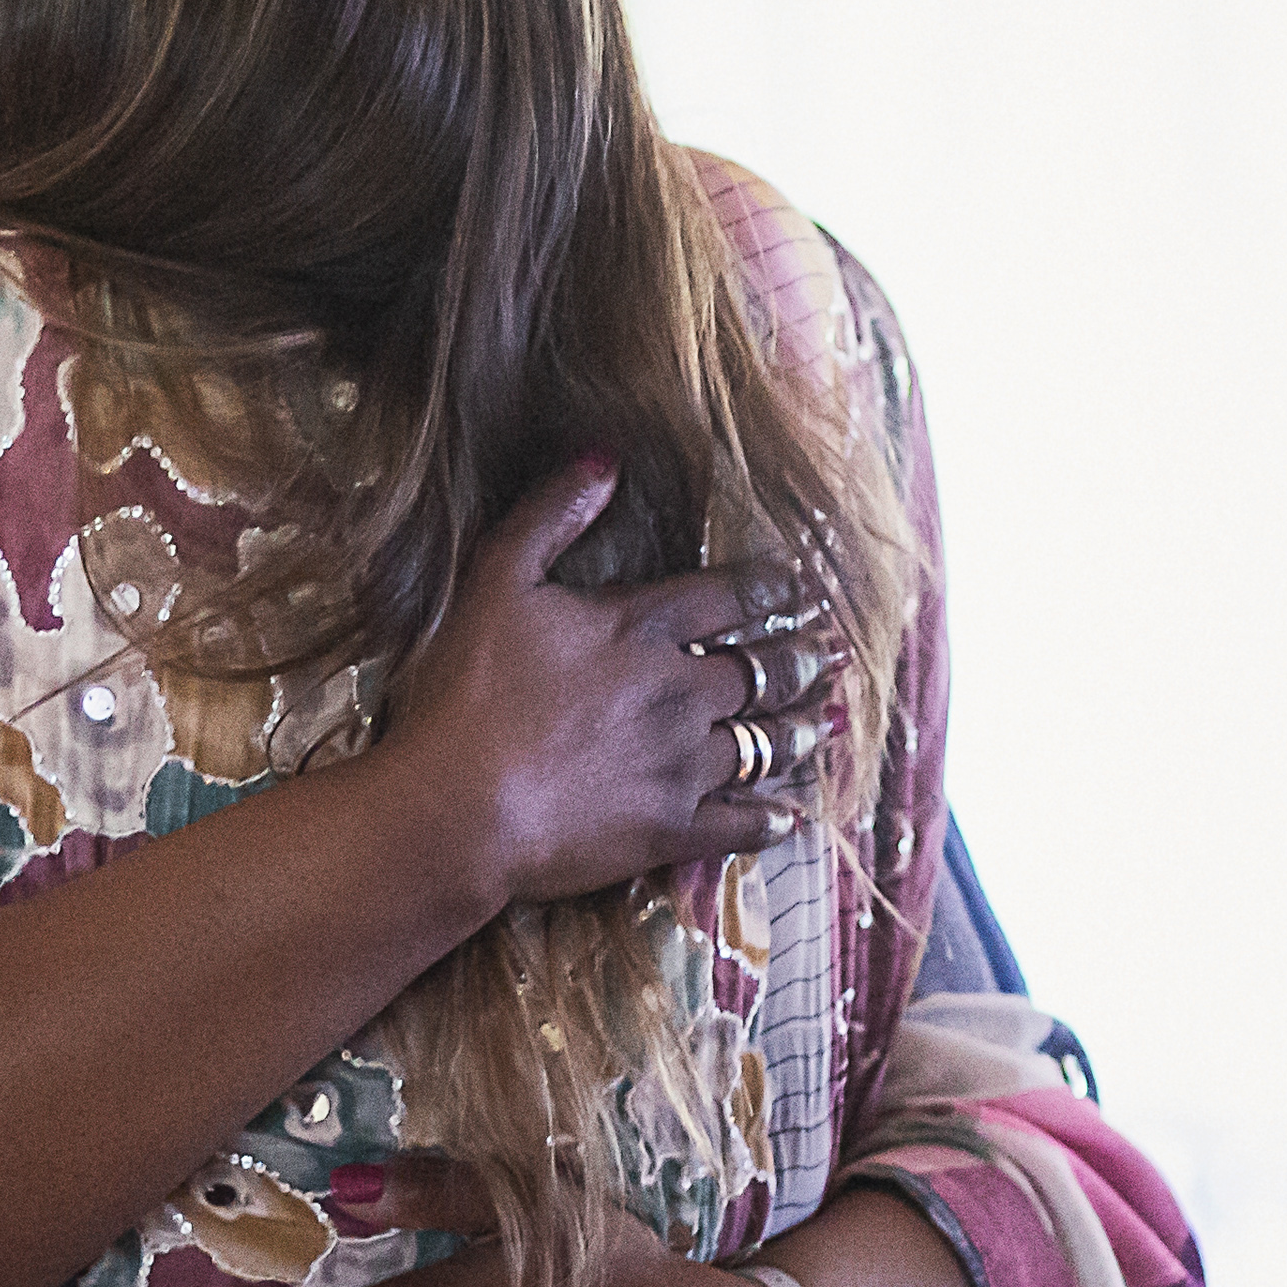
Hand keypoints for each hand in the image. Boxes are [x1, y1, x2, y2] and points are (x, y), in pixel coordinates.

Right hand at [376, 460, 840, 909]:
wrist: (456, 806)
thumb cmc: (466, 691)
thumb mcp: (495, 578)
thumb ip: (551, 515)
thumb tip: (605, 457)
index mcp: (642, 627)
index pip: (730, 597)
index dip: (771, 589)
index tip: (799, 588)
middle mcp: (680, 692)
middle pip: (761, 671)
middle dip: (799, 660)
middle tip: (830, 655)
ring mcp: (681, 765)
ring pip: (764, 743)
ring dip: (798, 731)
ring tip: (824, 722)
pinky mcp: (671, 829)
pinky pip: (741, 823)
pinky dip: (771, 818)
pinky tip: (789, 815)